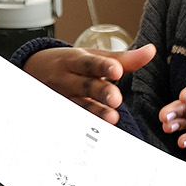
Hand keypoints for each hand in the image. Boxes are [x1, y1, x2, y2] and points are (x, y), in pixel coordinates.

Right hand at [22, 43, 155, 123]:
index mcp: (75, 60)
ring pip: (78, 106)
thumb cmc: (70, 63)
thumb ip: (123, 58)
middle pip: (84, 85)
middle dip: (100, 92)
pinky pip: (70, 120)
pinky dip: (81, 126)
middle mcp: (66, 79)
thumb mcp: (92, 57)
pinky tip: (94, 134)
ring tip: (112, 119)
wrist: (33, 71)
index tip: (117, 71)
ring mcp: (61, 98)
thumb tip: (152, 51)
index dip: (103, 67)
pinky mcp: (58, 112)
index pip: (90, 63)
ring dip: (94, 113)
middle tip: (117, 99)